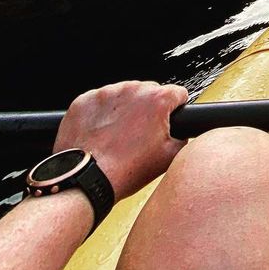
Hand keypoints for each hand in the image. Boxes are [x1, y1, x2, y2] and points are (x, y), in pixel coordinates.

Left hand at [54, 81, 187, 199]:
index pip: (178, 93)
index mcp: (156, 99)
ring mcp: (106, 93)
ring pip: (124, 96)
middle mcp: (132, 90)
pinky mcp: (84, 101)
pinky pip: (100, 102)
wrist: (86, 180)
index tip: (168, 121)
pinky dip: (102, 114)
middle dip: (148, 110)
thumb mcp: (170, 158)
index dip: (175, 109)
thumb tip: (183, 133)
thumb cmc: (125, 170)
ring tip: (118, 137)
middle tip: (140, 136)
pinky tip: (101, 134)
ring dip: (125, 110)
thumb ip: (184, 138)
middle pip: (149, 92)